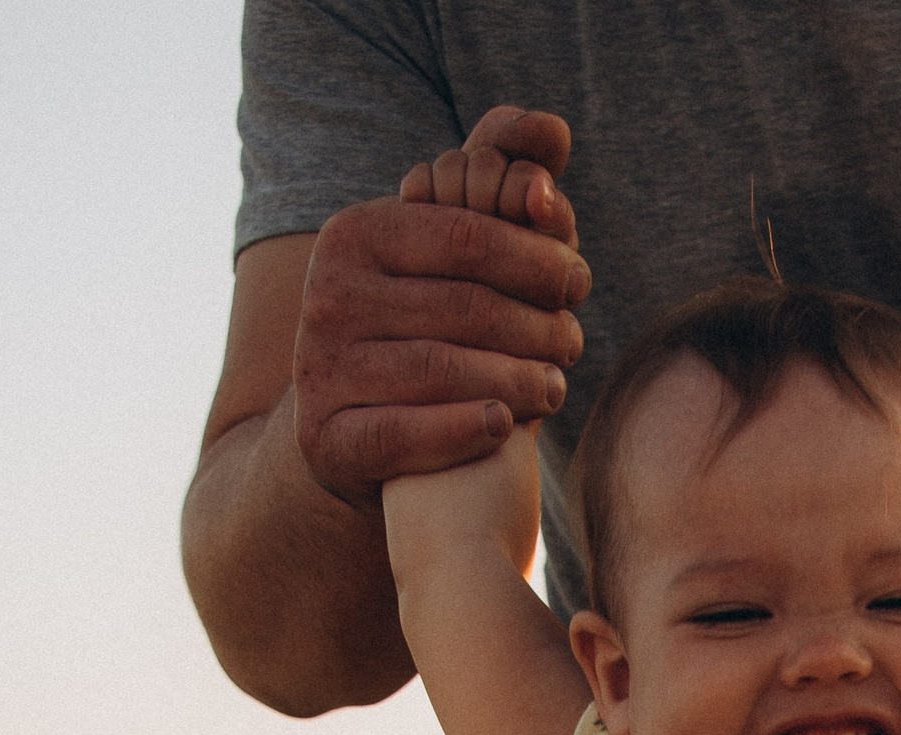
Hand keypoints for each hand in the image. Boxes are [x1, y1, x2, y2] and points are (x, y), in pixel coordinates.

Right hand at [294, 107, 588, 507]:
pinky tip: (504, 426)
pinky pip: (403, 434)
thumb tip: (554, 129)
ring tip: (554, 387)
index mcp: (356, 233)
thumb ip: (496, 184)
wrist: (350, 426)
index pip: (468, 236)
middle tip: (572, 343)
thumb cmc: (417, 325)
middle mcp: (329, 293)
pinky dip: (462, 430)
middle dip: (535, 325)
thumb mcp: (444, 250)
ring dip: (515, 381)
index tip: (577, 281)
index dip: (536, 259)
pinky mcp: (326, 439)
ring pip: (442, 370)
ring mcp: (322, 369)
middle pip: (463, 306)